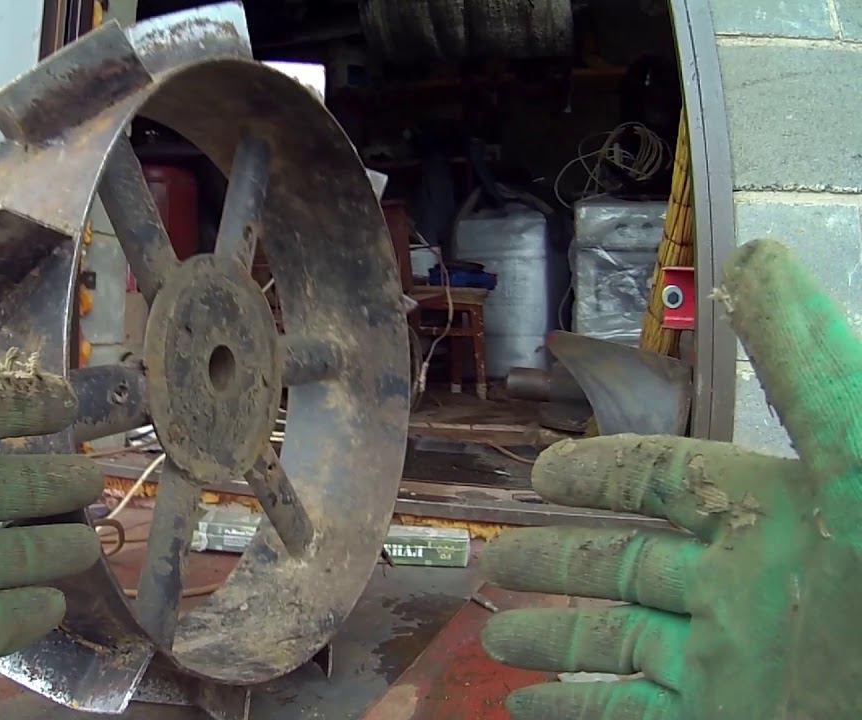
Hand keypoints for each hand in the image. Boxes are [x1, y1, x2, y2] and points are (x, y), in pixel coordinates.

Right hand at [481, 239, 861, 717]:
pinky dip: (571, 710)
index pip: (667, 478)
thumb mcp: (858, 460)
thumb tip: (757, 258)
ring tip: (496, 638)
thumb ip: (806, 364)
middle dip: (556, 559)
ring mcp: (729, 664)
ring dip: (551, 636)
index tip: (544, 472)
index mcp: (770, 516)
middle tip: (496, 563)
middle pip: (625, 564)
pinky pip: (626, 715)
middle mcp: (741, 587)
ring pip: (616, 641)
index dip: (603, 469)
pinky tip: (527, 709)